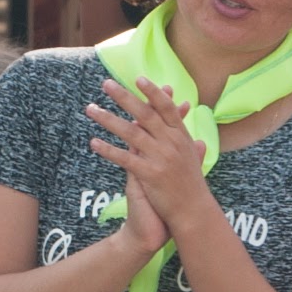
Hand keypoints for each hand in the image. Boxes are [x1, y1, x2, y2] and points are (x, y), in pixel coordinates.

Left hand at [85, 77, 204, 246]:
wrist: (192, 212)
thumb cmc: (192, 188)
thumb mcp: (195, 164)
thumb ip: (195, 149)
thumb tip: (200, 141)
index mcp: (182, 137)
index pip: (166, 108)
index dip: (153, 92)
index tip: (138, 78)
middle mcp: (172, 143)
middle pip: (145, 114)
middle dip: (124, 97)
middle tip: (106, 84)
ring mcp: (161, 158)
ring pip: (131, 133)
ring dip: (108, 119)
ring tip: (91, 109)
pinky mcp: (149, 174)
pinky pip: (125, 159)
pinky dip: (108, 150)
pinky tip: (94, 143)